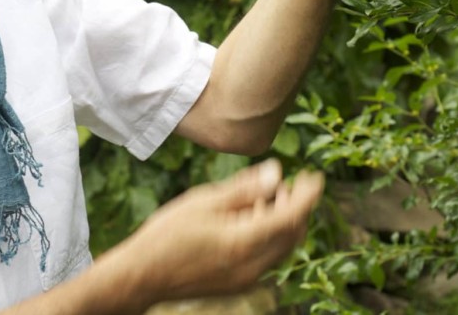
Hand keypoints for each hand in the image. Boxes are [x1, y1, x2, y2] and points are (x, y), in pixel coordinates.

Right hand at [121, 159, 323, 304]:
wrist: (142, 275)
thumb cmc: (167, 234)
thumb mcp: (204, 202)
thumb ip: (244, 189)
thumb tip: (277, 173)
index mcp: (244, 242)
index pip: (291, 216)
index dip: (308, 195)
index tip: (315, 176)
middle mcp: (252, 266)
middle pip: (293, 235)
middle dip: (297, 208)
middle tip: (289, 183)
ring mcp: (246, 279)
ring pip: (282, 248)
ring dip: (283, 222)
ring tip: (265, 198)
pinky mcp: (238, 284)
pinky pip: (267, 258)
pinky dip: (269, 236)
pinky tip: (250, 220)